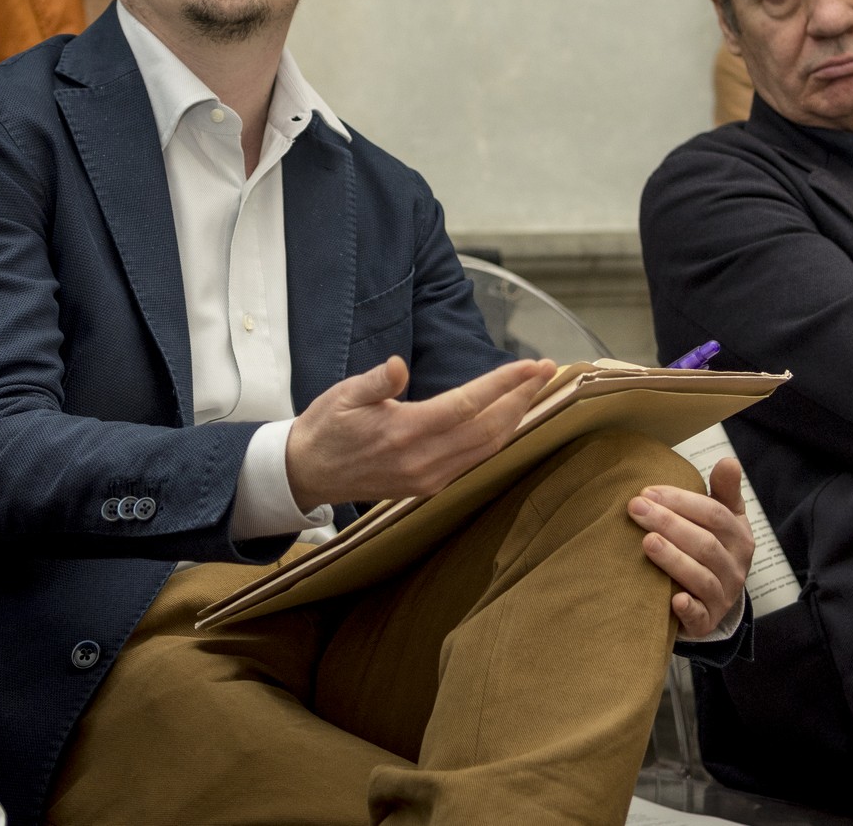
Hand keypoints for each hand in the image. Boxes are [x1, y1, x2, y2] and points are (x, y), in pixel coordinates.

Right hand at [285, 356, 554, 507]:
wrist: (307, 473)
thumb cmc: (326, 427)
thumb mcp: (343, 395)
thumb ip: (375, 382)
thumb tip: (398, 366)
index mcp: (403, 432)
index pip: (467, 405)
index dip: (503, 384)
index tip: (531, 365)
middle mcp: (422, 460)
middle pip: (488, 428)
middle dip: (522, 398)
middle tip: (546, 371)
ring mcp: (428, 477)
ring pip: (486, 448)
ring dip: (515, 418)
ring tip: (535, 390)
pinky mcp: (428, 486)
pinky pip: (474, 461)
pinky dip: (498, 438)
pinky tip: (508, 419)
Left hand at [628, 456, 754, 639]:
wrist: (714, 599)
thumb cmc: (712, 547)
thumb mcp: (724, 518)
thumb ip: (724, 490)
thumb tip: (728, 461)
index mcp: (739, 537)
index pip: (713, 514)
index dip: (681, 501)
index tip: (648, 491)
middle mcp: (735, 567)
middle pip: (704, 543)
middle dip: (668, 523)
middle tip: (635, 508)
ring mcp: (723, 596)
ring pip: (701, 577)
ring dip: (673, 559)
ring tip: (647, 542)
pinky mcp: (707, 622)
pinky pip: (700, 616)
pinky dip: (688, 608)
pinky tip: (672, 600)